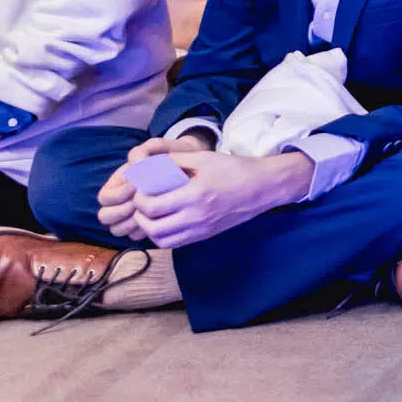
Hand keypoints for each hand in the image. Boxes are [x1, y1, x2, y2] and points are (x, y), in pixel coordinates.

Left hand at [120, 148, 311, 249]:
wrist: (263, 187)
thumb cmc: (234, 169)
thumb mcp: (203, 158)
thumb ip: (173, 161)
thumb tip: (148, 164)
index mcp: (194, 195)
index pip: (151, 206)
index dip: (138, 199)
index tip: (141, 188)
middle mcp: (196, 217)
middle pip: (152, 228)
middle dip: (139, 216)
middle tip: (142, 202)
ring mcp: (201, 230)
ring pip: (162, 241)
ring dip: (150, 229)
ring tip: (151, 214)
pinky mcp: (205, 235)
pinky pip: (175, 243)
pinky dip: (163, 235)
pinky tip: (165, 220)